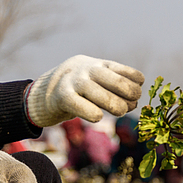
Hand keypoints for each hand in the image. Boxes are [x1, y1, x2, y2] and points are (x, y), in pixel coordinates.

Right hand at [25, 55, 144, 127]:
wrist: (46, 90)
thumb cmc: (80, 88)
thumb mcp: (98, 80)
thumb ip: (115, 87)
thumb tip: (133, 103)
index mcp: (101, 65)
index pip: (127, 72)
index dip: (136, 84)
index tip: (136, 94)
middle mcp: (89, 70)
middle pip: (116, 81)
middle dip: (129, 95)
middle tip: (131, 105)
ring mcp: (75, 82)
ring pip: (101, 95)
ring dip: (115, 105)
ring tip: (120, 111)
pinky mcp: (63, 97)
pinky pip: (80, 106)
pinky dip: (92, 113)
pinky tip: (97, 117)